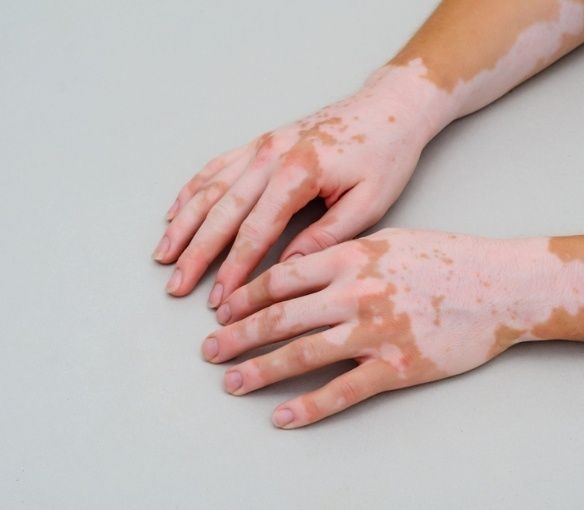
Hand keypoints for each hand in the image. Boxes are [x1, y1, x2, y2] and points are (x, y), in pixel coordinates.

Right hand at [152, 71, 440, 306]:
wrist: (392, 106)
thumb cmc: (386, 154)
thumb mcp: (369, 202)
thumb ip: (325, 236)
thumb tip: (287, 268)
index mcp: (299, 173)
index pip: (255, 232)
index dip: (233, 270)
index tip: (219, 300)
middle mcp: (271, 155)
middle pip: (222, 212)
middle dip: (196, 254)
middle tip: (176, 287)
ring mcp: (263, 145)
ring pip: (210, 188)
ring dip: (184, 224)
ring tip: (163, 255)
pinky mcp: (263, 141)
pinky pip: (217, 166)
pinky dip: (193, 190)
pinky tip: (176, 211)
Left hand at [200, 229, 546, 427]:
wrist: (501, 285)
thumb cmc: (450, 259)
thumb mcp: (391, 240)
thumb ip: (346, 253)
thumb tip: (303, 269)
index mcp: (352, 257)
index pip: (281, 277)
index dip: (245, 295)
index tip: (224, 309)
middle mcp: (356, 293)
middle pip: (280, 317)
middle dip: (237, 335)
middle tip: (209, 349)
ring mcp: (375, 331)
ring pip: (302, 354)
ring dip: (259, 371)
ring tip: (231, 383)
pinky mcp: (397, 365)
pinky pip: (343, 391)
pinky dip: (308, 406)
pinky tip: (282, 416)